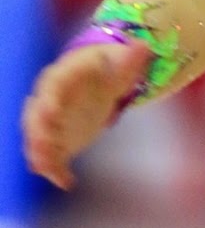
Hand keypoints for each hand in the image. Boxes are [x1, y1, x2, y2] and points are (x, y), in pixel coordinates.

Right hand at [21, 41, 151, 189]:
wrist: (95, 84)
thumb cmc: (105, 70)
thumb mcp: (119, 64)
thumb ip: (130, 58)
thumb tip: (145, 45)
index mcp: (63, 77)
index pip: (53, 86)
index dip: (50, 99)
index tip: (51, 111)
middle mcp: (50, 100)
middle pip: (36, 115)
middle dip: (38, 130)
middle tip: (41, 145)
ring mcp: (51, 122)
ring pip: (37, 138)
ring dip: (40, 153)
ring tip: (45, 167)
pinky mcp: (57, 140)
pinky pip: (52, 157)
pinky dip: (56, 170)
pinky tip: (67, 182)